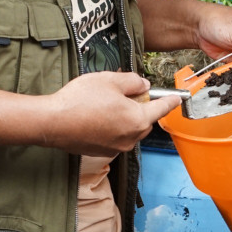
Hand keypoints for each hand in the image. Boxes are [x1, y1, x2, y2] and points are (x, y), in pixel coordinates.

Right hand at [43, 72, 178, 157]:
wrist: (53, 122)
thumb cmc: (80, 100)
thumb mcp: (110, 80)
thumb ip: (132, 81)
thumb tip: (143, 85)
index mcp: (137, 119)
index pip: (162, 109)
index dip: (171, 101)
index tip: (178, 98)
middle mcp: (130, 137)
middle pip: (146, 121)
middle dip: (142, 107)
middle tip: (127, 93)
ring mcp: (116, 147)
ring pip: (130, 130)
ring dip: (126, 118)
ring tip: (107, 103)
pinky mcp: (102, 151)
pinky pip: (115, 137)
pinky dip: (112, 127)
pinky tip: (96, 116)